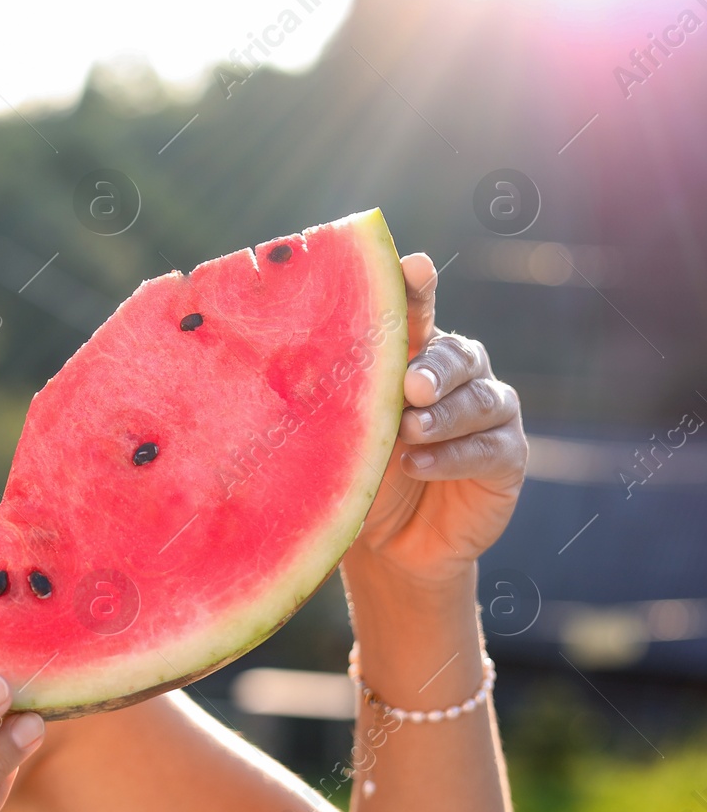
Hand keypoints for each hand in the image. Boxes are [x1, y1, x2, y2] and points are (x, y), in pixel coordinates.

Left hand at [349, 253, 527, 588]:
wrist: (386, 544)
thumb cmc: (359, 474)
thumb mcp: (343, 433)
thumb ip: (344, 397)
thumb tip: (303, 364)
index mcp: (413, 355)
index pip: (417, 313)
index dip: (417, 288)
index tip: (414, 266)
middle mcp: (456, 375)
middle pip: (458, 353)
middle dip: (435, 366)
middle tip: (411, 385)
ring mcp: (487, 414)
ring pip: (478, 399)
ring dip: (442, 415)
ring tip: (408, 431)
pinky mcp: (508, 457)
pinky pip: (490, 448)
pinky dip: (454, 455)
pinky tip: (420, 463)